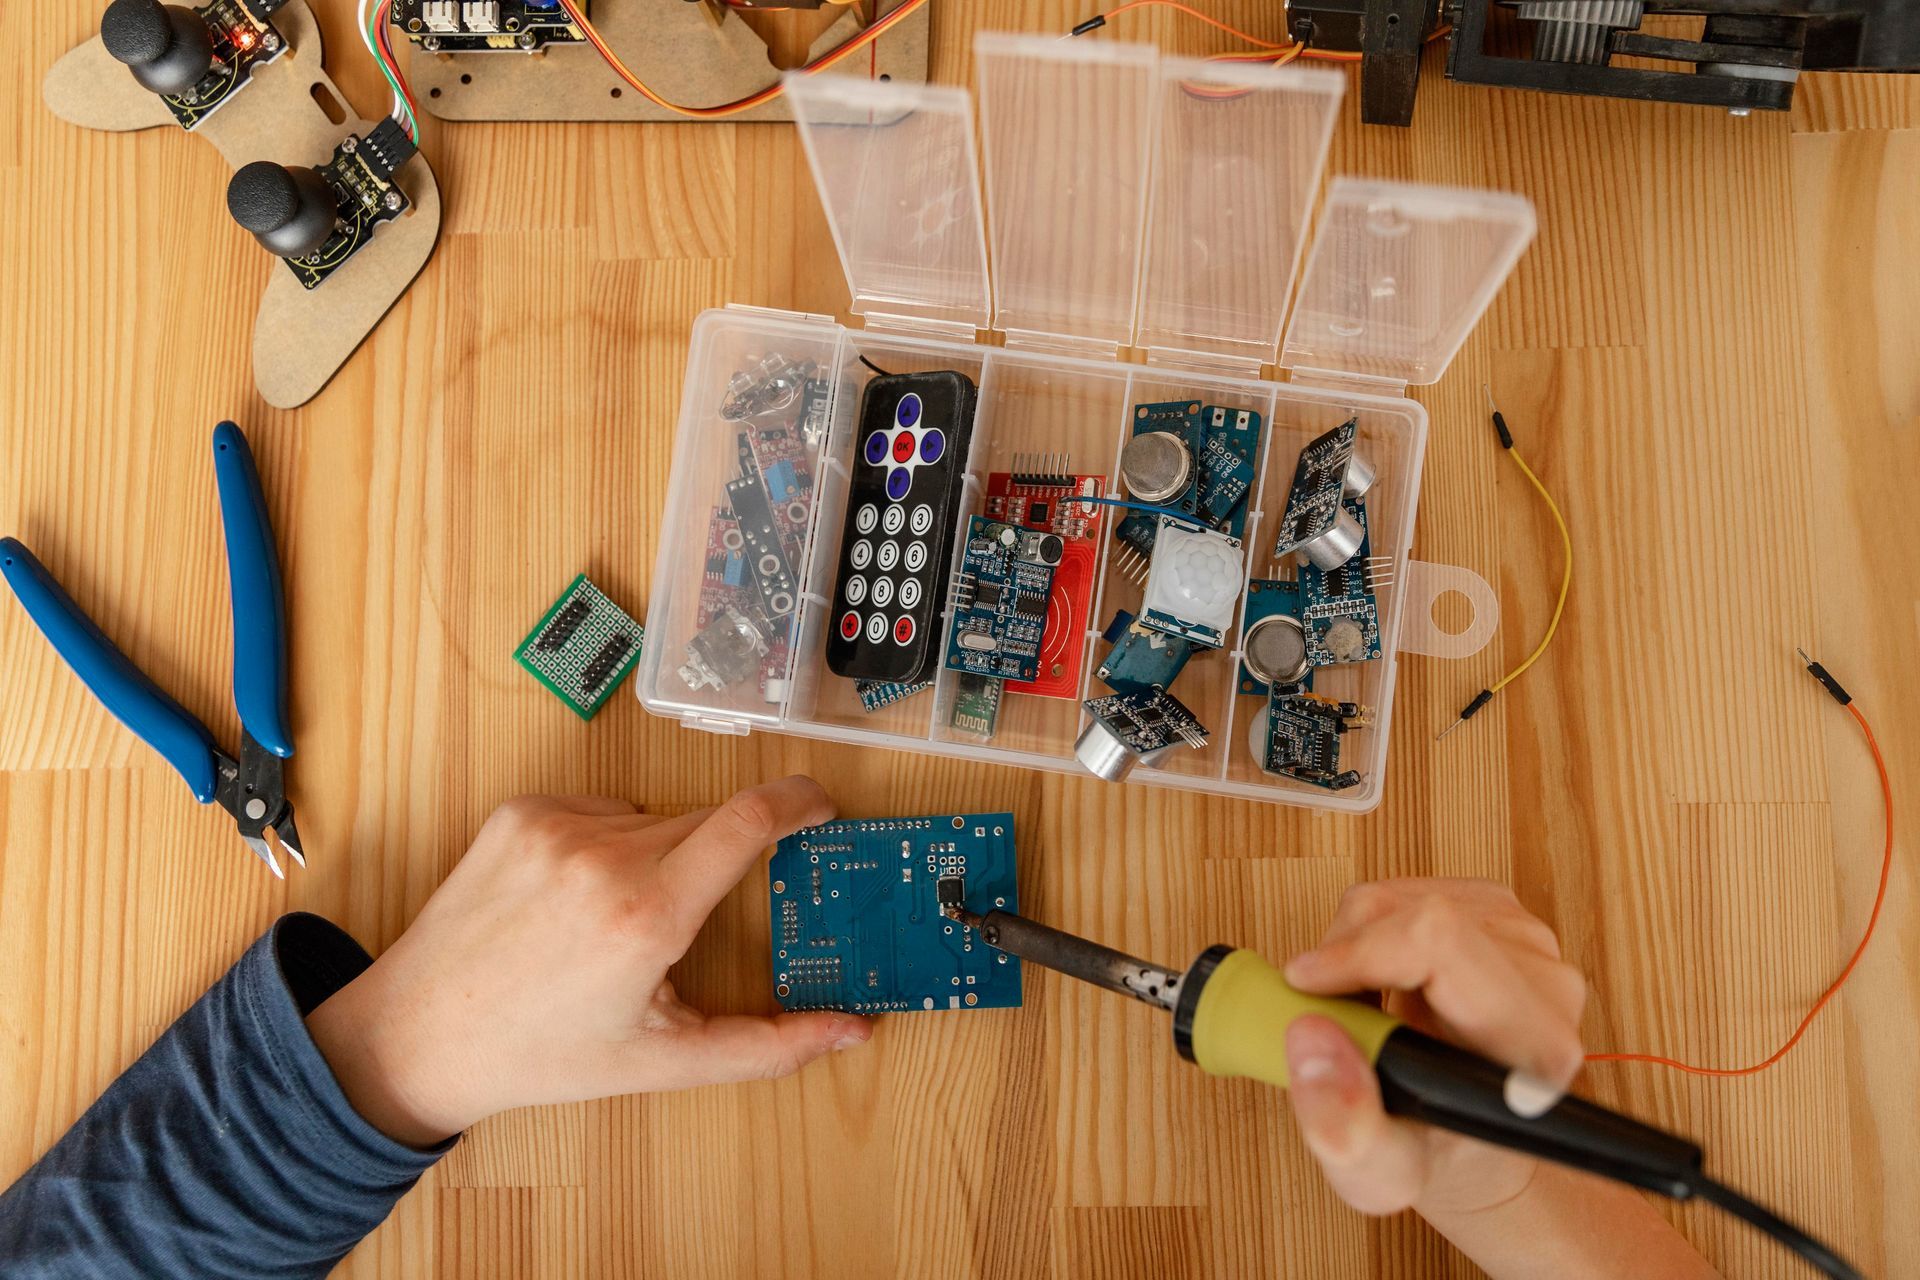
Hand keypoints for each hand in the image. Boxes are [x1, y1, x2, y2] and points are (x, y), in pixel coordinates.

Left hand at [305, 776, 872, 1147]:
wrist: (419, 1035)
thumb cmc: (543, 1054)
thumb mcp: (664, 1061)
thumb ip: (770, 1046)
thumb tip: (853, 1032)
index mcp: (649, 915)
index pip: (748, 822)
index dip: (798, 801)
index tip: (821, 805)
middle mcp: (604, 856)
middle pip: (706, 822)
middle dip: (717, 859)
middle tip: (686, 919)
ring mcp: (556, 826)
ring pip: (652, 817)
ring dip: (657, 856)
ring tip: (610, 923)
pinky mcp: (520, 812)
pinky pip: (601, 808)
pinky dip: (606, 841)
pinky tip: (573, 898)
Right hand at [1280, 878, 1586, 1218]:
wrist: (1468, 1139)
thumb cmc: (1435, 1154)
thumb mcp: (1379, 1174)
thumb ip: (1344, 1127)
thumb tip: (1311, 1040)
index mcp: (1534, 1047)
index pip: (1441, 943)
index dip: (1359, 953)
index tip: (1307, 987)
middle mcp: (1548, 986)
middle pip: (1417, 914)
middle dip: (1346, 952)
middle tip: (1330, 1012)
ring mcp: (1530, 941)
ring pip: (1406, 895)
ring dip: (1354, 942)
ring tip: (1359, 1005)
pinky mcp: (1503, 914)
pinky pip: (1409, 890)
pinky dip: (1371, 929)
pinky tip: (1382, 980)